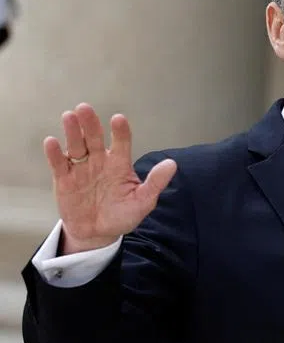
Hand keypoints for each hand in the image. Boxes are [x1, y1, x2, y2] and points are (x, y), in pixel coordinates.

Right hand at [44, 104, 175, 253]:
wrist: (99, 233)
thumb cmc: (123, 215)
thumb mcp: (143, 201)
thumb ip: (155, 182)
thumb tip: (172, 164)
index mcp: (120, 164)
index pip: (121, 143)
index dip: (120, 132)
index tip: (118, 119)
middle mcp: (99, 161)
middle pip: (94, 138)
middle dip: (90, 124)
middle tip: (85, 108)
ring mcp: (81, 168)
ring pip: (76, 146)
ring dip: (72, 132)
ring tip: (69, 116)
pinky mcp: (64, 179)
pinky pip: (59, 164)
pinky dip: (54, 153)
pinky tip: (52, 142)